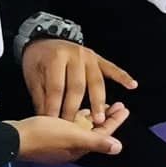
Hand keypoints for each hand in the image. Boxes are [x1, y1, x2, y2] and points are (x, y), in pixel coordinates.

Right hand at [9, 107, 127, 163]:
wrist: (13, 138)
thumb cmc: (44, 135)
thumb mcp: (73, 136)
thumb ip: (96, 141)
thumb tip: (118, 148)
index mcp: (79, 149)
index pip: (103, 134)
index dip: (115, 120)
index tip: (125, 107)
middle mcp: (70, 149)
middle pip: (93, 132)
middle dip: (104, 118)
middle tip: (115, 103)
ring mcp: (58, 144)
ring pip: (80, 130)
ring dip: (90, 118)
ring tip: (96, 105)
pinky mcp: (48, 138)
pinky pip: (68, 128)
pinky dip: (75, 118)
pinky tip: (75, 110)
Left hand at [22, 39, 137, 126]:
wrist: (44, 39)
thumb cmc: (37, 60)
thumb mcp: (33, 76)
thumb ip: (41, 97)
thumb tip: (47, 119)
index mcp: (56, 58)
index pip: (57, 87)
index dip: (54, 106)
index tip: (54, 124)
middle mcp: (76, 55)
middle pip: (77, 86)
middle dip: (75, 108)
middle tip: (75, 127)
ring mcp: (89, 56)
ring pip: (96, 81)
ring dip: (98, 101)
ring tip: (99, 119)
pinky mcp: (98, 58)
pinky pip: (112, 68)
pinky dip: (123, 77)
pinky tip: (132, 86)